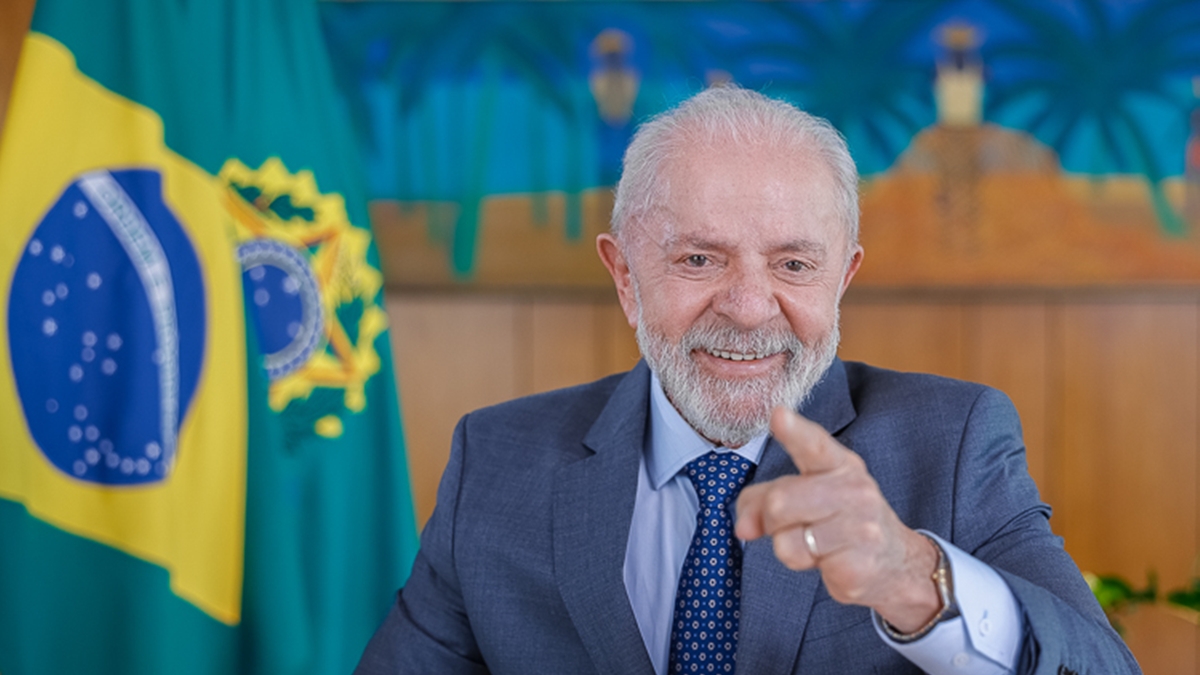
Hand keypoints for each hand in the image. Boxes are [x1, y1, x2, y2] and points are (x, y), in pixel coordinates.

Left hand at [734, 407, 941, 631]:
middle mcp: (855, 491)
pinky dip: (806, 565)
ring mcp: (861, 529)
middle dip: (772, 519)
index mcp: (839, 465)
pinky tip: (832, 560)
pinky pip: (801, 561)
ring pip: (785, 540)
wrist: (896, 563)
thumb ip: (764, 499)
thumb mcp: (804, 497)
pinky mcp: (856, 565)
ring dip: (788, 546)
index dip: (794, 431)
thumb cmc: (840, 521)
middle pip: (779, 502)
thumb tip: (743, 527)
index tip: (778, 415)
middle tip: (796, 524)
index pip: (815, 445)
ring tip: (817, 544)